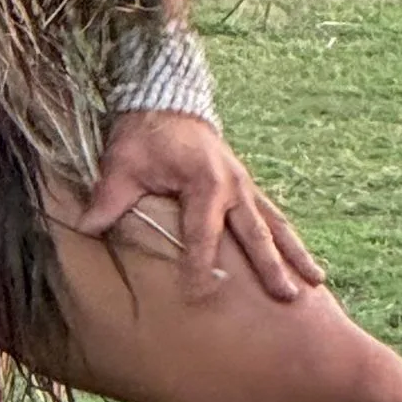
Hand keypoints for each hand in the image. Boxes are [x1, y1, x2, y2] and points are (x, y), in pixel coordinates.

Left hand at [77, 112, 325, 304]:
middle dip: (270, 266)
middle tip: (286, 297)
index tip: (198, 293)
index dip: (199, 264)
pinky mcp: (247, 189)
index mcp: (203, 181)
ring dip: (295, 254)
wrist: (166, 105)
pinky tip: (306, 265)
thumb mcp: (121, 165)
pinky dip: (290, 240)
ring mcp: (245, 187)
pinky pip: (273, 217)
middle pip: (254, 233)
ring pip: (275, 225)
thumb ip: (108, 198)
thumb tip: (85, 228)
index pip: (201, 233)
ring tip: (316, 284)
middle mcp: (232, 186)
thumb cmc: (143, 138)